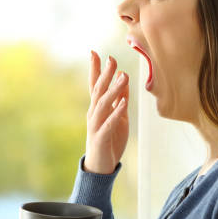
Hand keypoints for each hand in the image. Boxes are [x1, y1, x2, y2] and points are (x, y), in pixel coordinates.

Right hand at [85, 51, 129, 174]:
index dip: (95, 69)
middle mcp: (94, 113)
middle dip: (105, 74)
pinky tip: (123, 103)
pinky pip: (108, 123)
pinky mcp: (101, 137)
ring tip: (122, 77)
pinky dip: (115, 112)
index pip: (95, 85)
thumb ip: (120, 99)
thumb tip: (122, 78)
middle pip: (98, 90)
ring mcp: (96, 125)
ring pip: (103, 104)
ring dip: (113, 90)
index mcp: (98, 108)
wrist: (101, 166)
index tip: (95, 52)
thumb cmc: (110, 139)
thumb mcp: (118, 116)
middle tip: (112, 59)